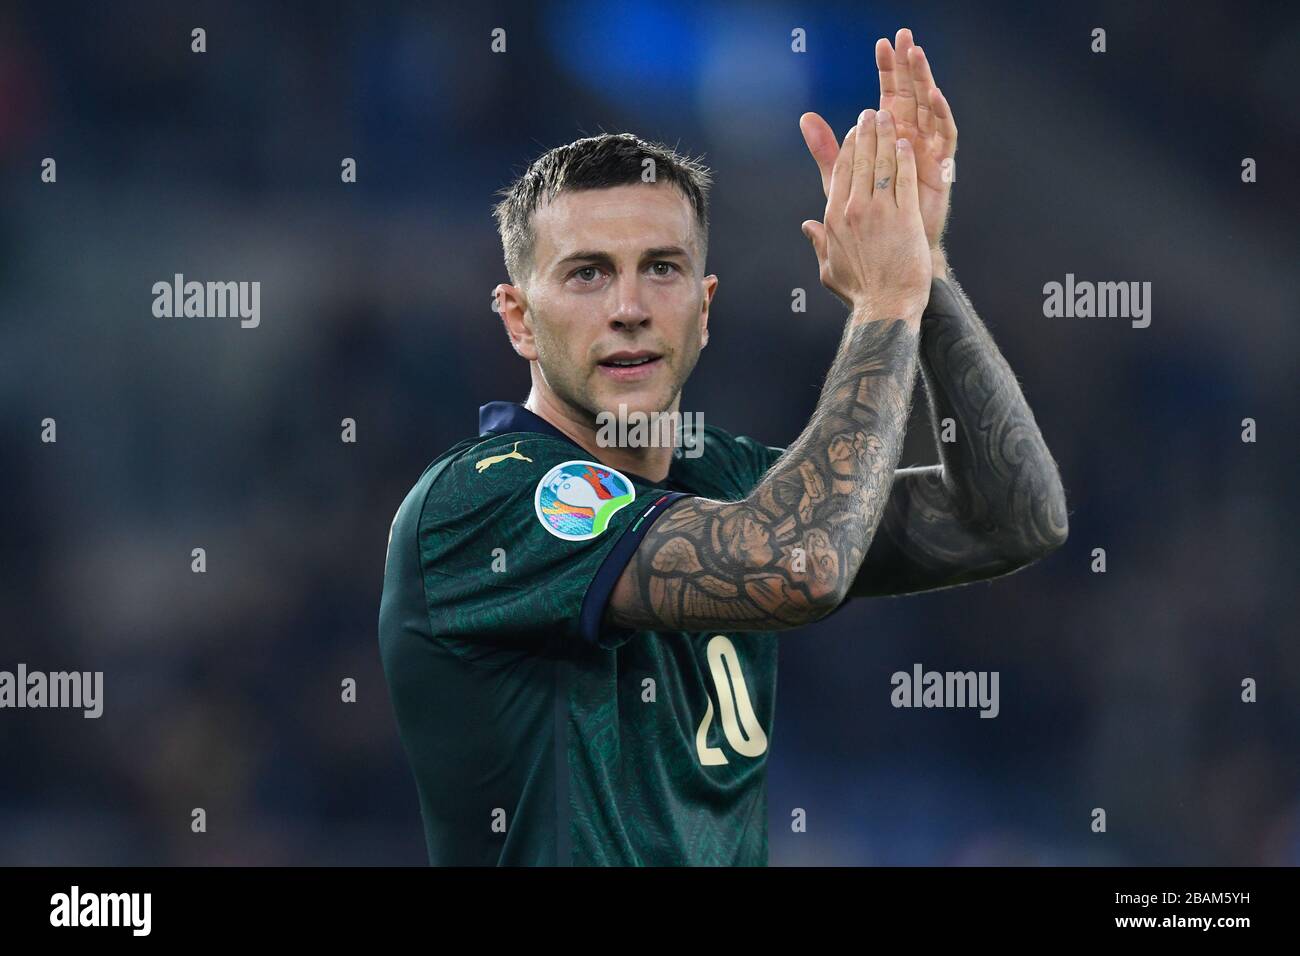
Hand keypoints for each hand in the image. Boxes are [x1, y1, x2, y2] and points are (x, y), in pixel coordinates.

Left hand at [800, 28, 957, 251]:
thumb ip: (827, 152)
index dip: (887, 70)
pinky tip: (934, 95)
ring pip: (929, 107)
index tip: (881, 44)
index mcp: (889, 140)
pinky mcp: (942, 169)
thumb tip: (805, 121)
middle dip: (906, 66)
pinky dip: (941, 115)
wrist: (892, 258)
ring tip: (917, 54)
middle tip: (903, 36)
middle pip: (910, 94)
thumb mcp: (842, 182)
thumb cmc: (870, 222)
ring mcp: (928, 152)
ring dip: (924, 80)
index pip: (888, 95)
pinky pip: (945, 136)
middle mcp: (911, 141)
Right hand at [801, 108, 931, 323]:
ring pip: (882, 164)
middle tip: (872, 114)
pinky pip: (903, 179)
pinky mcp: (905, 218)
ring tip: (889, 118)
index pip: (840, 172)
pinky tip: (906, 143)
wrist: (886, 306)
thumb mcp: (830, 268)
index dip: (848, 146)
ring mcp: (880, 213)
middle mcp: (853, 210)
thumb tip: (807, 228)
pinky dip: (904, 158)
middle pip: (860, 161)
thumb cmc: (859, 292)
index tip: (855, 130)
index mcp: (833, 219)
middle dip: (866, 132)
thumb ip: (819, 243)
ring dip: (885, 136)